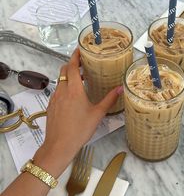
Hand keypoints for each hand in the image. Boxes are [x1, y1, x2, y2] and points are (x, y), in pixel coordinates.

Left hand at [34, 48, 122, 175]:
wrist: (59, 145)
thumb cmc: (80, 129)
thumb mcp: (97, 114)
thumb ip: (109, 99)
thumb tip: (121, 88)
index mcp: (74, 90)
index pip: (72, 67)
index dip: (75, 56)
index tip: (79, 50)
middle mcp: (62, 91)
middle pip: (64, 70)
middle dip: (72, 64)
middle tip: (83, 64)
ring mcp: (54, 98)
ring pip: (60, 80)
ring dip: (69, 76)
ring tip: (80, 79)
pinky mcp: (51, 105)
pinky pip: (57, 90)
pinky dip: (64, 86)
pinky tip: (72, 96)